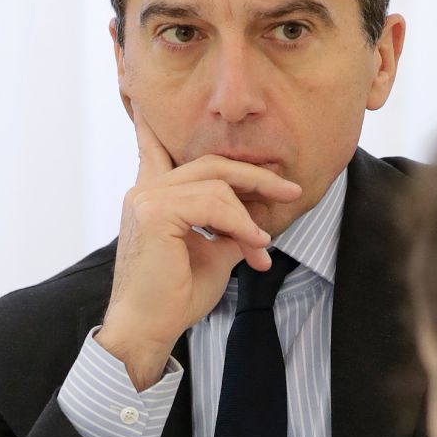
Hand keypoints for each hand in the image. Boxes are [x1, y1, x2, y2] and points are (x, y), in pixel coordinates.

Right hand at [100, 108, 300, 388]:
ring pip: (217, 184)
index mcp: (151, 197)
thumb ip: (228, 230)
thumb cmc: (173, 299)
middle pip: (210, 164)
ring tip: (264, 245)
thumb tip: (257, 221)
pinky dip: (240, 223)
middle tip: (290, 189)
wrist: (147, 330)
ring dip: (250, 215)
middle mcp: (146, 191)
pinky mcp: (156, 212)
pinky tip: (254, 243)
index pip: (154, 149)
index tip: (149, 106)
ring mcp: (148, 198)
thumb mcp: (211, 256)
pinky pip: (214, 204)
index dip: (154, 127)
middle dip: (254, 176)